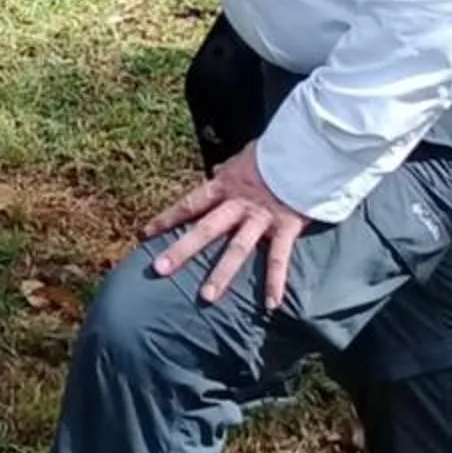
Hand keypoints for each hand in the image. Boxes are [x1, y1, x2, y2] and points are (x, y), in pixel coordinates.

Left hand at [142, 142, 313, 310]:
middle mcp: (238, 204)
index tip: (145, 234)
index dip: (167, 218)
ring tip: (206, 297)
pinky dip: (275, 282)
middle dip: (181, 250)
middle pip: (205, 229)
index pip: (190, 203)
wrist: (306, 148)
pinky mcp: (286, 227)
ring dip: (221, 274)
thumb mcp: (243, 158)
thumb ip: (227, 171)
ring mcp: (261, 217)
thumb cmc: (273, 154)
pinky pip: (279, 258)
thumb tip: (215, 173)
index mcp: (225, 185)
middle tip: (159, 270)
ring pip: (237, 248)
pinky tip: (270, 304)